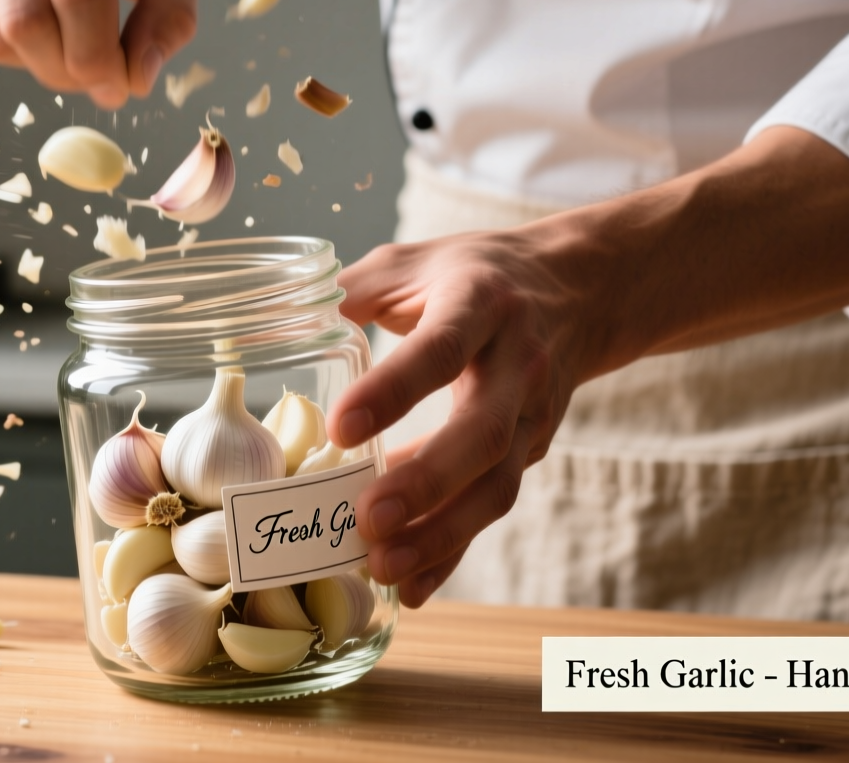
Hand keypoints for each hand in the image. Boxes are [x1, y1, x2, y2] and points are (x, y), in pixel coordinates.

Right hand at [0, 0, 203, 108]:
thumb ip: (172, 14)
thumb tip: (139, 77)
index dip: (98, 56)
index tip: (121, 84)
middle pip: (26, 20)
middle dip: (67, 71)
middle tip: (95, 76)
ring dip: (37, 66)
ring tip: (68, 44)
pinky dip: (7, 56)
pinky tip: (35, 27)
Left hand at [328, 230, 588, 607]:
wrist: (579, 289)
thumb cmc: (473, 274)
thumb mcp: (413, 262)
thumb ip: (349, 290)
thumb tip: (270, 322)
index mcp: (480, 302)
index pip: (440, 348)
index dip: (395, 390)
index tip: (342, 427)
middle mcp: (517, 362)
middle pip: (483, 432)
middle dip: (427, 481)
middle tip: (368, 519)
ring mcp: (533, 413)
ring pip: (498, 484)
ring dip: (441, 532)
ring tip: (382, 566)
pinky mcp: (534, 449)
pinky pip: (494, 507)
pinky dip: (454, 551)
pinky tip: (412, 586)